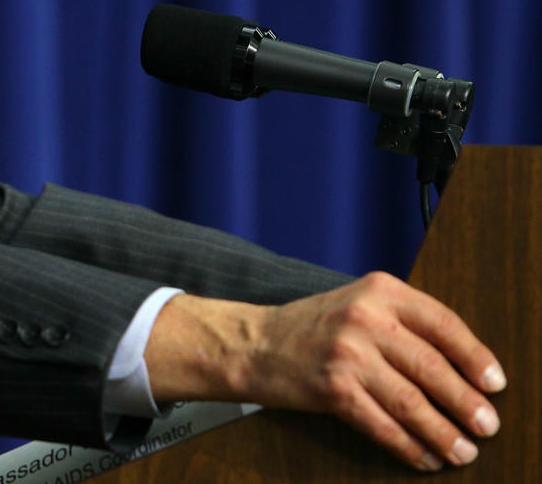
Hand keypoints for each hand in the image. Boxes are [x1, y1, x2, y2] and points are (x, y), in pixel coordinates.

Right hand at [144, 272, 505, 471]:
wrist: (253, 343)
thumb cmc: (311, 327)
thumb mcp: (359, 304)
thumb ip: (403, 323)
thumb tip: (462, 367)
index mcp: (380, 291)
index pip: (443, 324)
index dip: (475, 357)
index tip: (495, 383)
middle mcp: (365, 319)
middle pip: (433, 367)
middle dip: (466, 403)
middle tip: (487, 425)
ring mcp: (348, 355)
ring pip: (412, 402)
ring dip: (443, 432)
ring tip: (463, 451)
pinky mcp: (333, 389)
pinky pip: (382, 425)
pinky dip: (408, 446)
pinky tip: (423, 456)